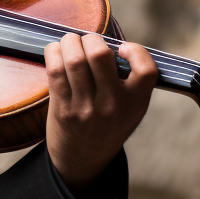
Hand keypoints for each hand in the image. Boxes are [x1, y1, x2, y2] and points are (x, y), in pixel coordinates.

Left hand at [43, 32, 157, 192]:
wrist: (83, 160)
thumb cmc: (107, 124)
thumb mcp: (131, 108)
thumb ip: (130, 80)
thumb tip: (109, 39)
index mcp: (136, 103)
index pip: (146, 69)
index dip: (135, 50)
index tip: (122, 48)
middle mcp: (113, 106)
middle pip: (100, 55)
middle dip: (90, 38)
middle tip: (87, 41)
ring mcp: (86, 108)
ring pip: (74, 60)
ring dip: (69, 42)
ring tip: (70, 42)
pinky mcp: (63, 109)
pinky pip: (55, 71)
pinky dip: (54, 53)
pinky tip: (57, 52)